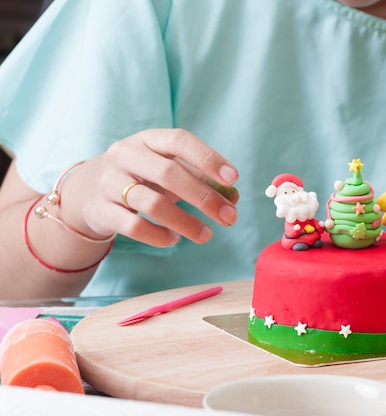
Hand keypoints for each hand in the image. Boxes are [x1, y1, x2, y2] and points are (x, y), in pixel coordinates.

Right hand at [60, 128, 238, 246]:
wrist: (86, 192)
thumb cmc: (140, 177)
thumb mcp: (166, 170)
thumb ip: (200, 179)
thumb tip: (233, 197)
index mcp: (147, 139)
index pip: (180, 141)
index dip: (208, 158)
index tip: (233, 178)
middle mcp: (126, 156)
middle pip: (170, 174)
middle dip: (204, 198)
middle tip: (230, 217)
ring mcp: (109, 182)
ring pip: (152, 204)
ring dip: (186, 222)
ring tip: (206, 235)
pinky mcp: (100, 210)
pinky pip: (133, 226)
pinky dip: (158, 236)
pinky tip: (174, 239)